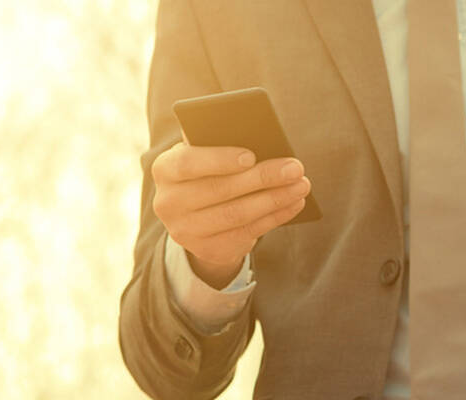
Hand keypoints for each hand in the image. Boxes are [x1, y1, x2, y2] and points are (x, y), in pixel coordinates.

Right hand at [151, 142, 309, 288]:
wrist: (196, 213)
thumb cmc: (207, 169)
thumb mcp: (205, 153)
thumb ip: (220, 144)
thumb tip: (262, 139)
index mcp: (164, 169)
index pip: (187, 163)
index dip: (219, 160)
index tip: (251, 155)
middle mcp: (167, 203)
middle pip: (219, 190)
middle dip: (262, 177)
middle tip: (295, 167)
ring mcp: (185, 231)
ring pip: (236, 214)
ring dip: (274, 199)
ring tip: (302, 185)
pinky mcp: (207, 250)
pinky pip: (246, 233)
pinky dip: (275, 217)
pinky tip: (295, 203)